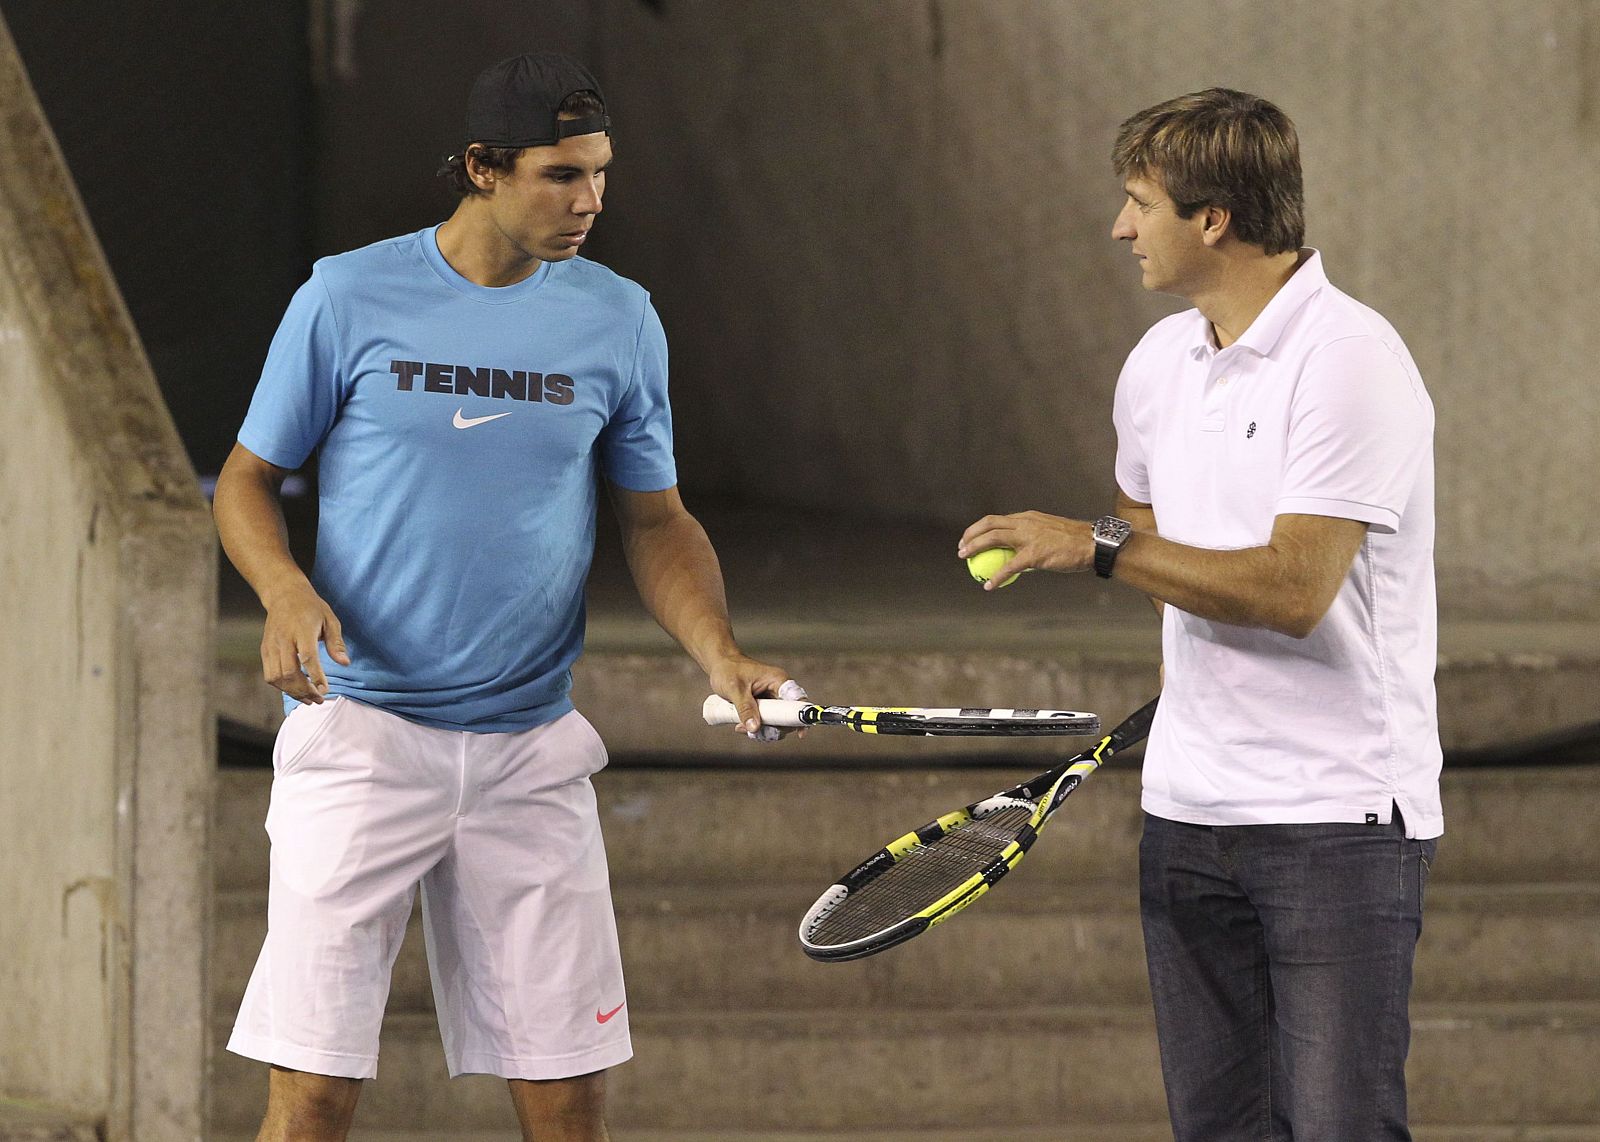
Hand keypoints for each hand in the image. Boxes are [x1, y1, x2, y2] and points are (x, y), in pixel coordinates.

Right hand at [259, 580, 349, 703]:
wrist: (284, 594)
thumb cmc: (311, 607)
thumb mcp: (330, 619)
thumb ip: (336, 643)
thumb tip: (344, 663)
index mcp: (302, 629)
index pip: (307, 657)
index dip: (315, 676)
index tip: (325, 689)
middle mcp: (283, 639)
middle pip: (289, 672)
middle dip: (304, 690)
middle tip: (319, 699)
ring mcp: (271, 645)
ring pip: (277, 677)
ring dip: (292, 692)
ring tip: (308, 699)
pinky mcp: (265, 650)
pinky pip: (269, 674)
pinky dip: (282, 686)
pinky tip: (295, 689)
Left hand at [706, 655, 802, 737]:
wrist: (720, 665)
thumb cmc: (728, 669)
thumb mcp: (735, 689)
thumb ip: (745, 709)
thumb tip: (755, 728)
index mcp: (779, 681)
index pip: (798, 700)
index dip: (800, 717)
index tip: (800, 733)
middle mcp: (779, 691)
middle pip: (788, 717)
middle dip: (773, 728)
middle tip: (754, 731)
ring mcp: (773, 700)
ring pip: (778, 724)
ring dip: (762, 731)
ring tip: (741, 727)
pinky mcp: (765, 707)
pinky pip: (767, 724)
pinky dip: (756, 729)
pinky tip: (740, 726)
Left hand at [957, 510, 1095, 589]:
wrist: (1092, 544)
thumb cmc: (1074, 542)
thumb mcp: (1049, 532)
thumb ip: (1033, 537)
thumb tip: (1021, 550)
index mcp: (1027, 517)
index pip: (997, 519)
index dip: (980, 527)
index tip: (971, 537)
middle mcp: (1025, 523)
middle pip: (989, 524)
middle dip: (971, 534)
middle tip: (962, 548)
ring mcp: (1028, 537)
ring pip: (993, 539)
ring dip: (974, 548)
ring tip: (964, 559)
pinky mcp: (1034, 554)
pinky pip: (1009, 566)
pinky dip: (996, 576)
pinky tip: (988, 585)